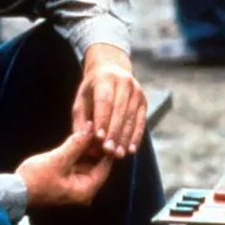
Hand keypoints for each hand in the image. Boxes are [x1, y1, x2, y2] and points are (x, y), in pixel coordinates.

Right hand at [16, 130, 114, 208]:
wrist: (13, 191)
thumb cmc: (36, 178)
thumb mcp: (58, 159)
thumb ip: (76, 144)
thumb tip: (91, 127)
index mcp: (86, 190)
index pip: (105, 166)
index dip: (107, 147)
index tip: (108, 130)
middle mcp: (84, 190)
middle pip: (97, 165)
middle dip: (97, 146)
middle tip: (99, 126)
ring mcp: (75, 185)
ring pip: (87, 163)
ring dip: (87, 147)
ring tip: (90, 128)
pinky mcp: (66, 179)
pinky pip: (77, 164)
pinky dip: (78, 152)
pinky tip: (80, 137)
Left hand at [72, 44, 145, 158]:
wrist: (112, 69)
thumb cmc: (92, 89)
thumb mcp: (81, 99)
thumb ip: (80, 120)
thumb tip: (83, 140)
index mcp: (105, 78)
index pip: (105, 100)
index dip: (102, 119)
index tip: (99, 138)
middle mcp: (124, 82)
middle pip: (120, 110)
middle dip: (114, 132)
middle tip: (108, 151)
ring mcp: (137, 91)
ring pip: (131, 117)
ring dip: (124, 137)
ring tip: (118, 154)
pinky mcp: (144, 101)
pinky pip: (141, 121)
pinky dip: (136, 136)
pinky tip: (131, 149)